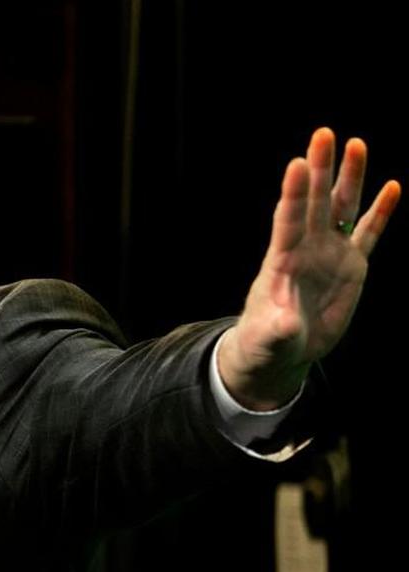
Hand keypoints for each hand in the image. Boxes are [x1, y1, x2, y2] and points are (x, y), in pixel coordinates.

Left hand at [219, 127, 400, 409]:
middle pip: (315, 202)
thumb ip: (277, 330)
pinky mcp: (351, 266)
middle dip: (320, 169)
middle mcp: (306, 248)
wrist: (281, 349)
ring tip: (356, 143)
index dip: (294, 194)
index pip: (287, 220)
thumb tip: (287, 323)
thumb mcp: (269, 340)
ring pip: (342, 209)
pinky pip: (368, 233)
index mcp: (281, 261)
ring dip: (350, 178)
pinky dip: (380, 212)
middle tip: (324, 134)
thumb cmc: (266, 343)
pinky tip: (392, 186)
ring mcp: (330, 253)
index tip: (297, 164)